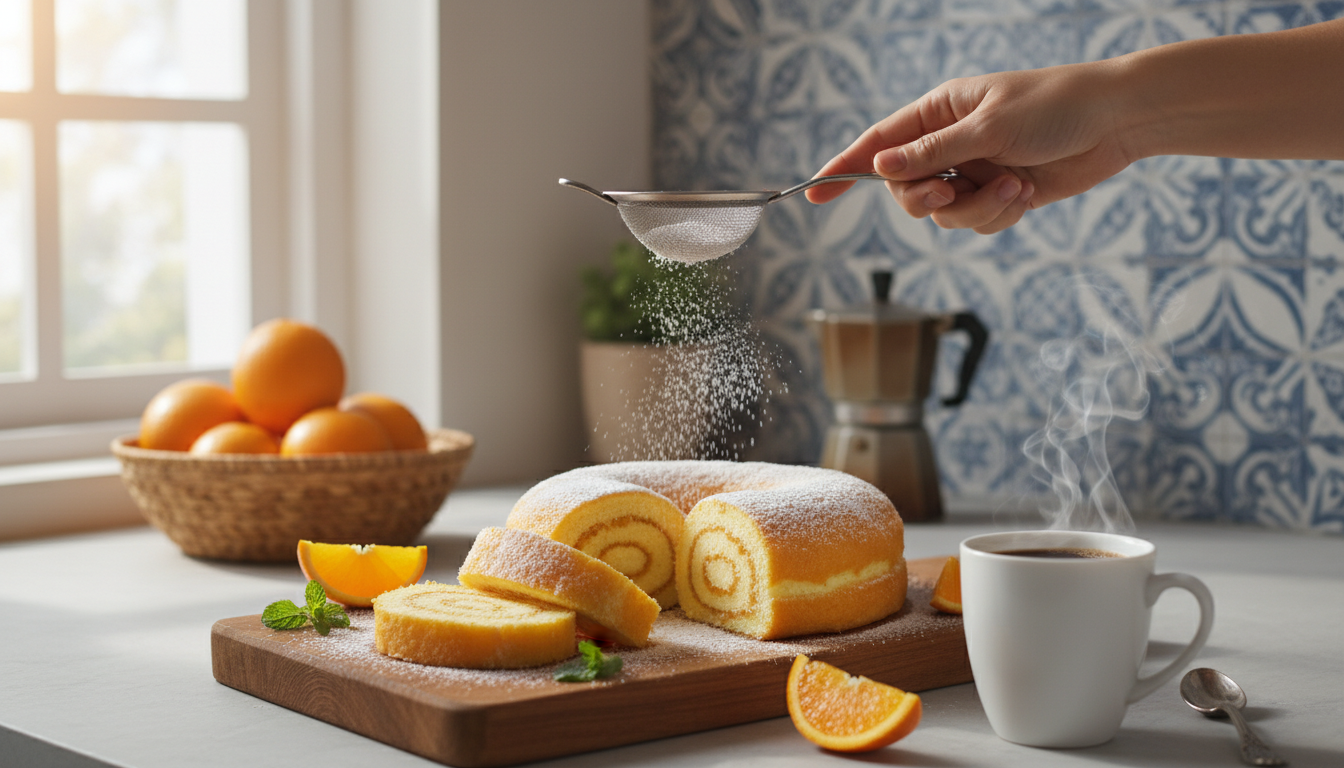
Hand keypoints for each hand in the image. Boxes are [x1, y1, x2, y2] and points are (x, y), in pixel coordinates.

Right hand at [807, 61, 1135, 233]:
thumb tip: (880, 166)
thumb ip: (932, 152)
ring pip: (944, 215)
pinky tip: (1025, 193)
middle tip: (950, 195)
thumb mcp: (988, 127)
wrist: (1115, 123)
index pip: (878, 143)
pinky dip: (999, 215)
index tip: (813, 196)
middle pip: (906, 190)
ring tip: (1013, 187)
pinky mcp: (998, 195)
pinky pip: (977, 224)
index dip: (844, 169)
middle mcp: (949, 144)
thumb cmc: (1055, 106)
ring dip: (977, 209)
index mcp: (938, 112)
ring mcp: (973, 172)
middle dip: (927, 200)